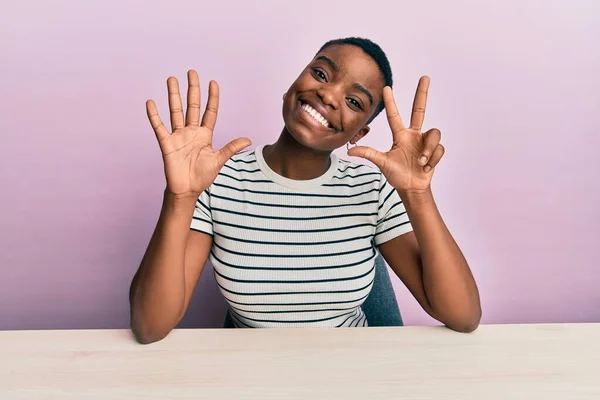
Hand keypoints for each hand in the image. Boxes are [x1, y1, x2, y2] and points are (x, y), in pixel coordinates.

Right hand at [146, 70, 251, 198]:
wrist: (187, 190)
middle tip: (191, 72)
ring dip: (173, 95)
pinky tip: (151, 102)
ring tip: (171, 79)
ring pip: (175, 111)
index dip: (212, 98)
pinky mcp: (167, 143)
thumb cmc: (202, 176)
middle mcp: (191, 132)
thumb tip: (248, 140)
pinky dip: (154, 115)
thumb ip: (231, 148)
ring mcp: (178, 136)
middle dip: (192, 89)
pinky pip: (159, 127)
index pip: (209, 112)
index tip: (213, 82)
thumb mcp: (219, 160)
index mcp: (205, 135)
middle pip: (192, 106)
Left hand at [348, 76, 444, 193]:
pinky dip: (432, 160)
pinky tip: (426, 167)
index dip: (390, 102)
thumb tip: (349, 151)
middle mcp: (413, 134)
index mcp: (400, 135)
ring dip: (427, 150)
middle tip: (425, 77)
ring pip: (433, 134)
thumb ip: (368, 154)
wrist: (411, 188)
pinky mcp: (435, 150)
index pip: (394, 115)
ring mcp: (425, 142)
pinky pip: (438, 149)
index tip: (386, 87)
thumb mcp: (382, 163)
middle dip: (422, 93)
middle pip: (419, 109)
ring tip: (420, 162)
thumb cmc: (397, 175)